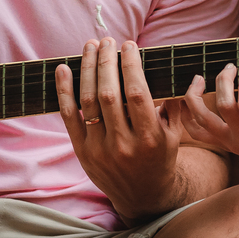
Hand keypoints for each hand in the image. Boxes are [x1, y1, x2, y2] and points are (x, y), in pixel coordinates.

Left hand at [56, 37, 183, 220]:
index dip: (131, 66)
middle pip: (109, 94)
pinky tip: (64, 68)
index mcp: (149, 138)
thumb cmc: (161, 158)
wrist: (142, 197)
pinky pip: (69, 117)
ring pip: (88, 101)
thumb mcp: (175, 135)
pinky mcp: (82, 152)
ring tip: (90, 46)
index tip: (128, 45)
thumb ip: (173, 105)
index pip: (137, 94)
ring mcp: (100, 149)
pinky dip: (64, 91)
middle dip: (106, 62)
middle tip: (107, 40)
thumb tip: (173, 71)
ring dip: (87, 69)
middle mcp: (123, 145)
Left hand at [181, 64, 238, 179]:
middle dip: (223, 81)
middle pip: (224, 107)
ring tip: (198, 78)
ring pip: (203, 121)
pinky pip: (198, 133)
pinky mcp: (224, 144)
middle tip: (230, 67)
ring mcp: (230, 143)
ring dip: (195, 97)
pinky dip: (187, 117)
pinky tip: (186, 101)